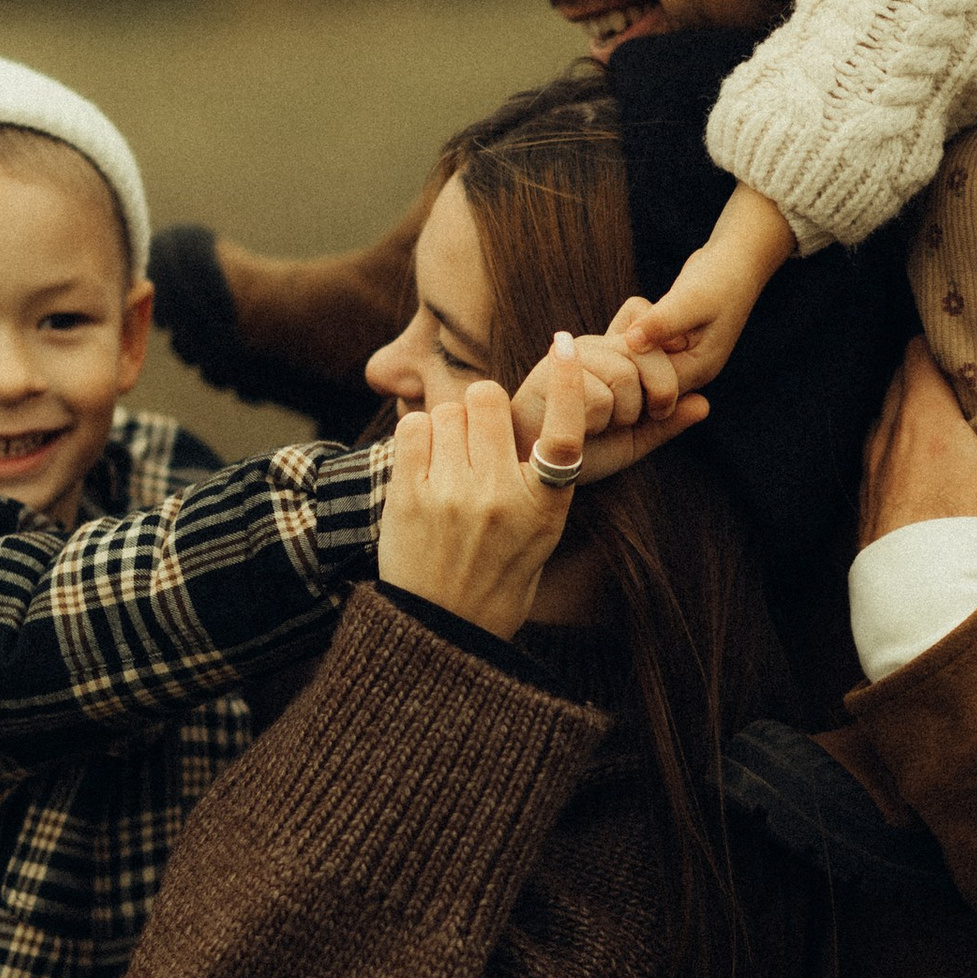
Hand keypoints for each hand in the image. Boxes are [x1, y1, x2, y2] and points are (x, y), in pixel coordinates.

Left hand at [379, 346, 594, 637]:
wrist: (443, 630)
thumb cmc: (498, 576)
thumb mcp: (541, 533)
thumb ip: (537, 479)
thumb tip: (526, 421)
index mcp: (544, 505)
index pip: (564, 434)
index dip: (567, 386)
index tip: (565, 347)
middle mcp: (501, 495)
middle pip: (488, 399)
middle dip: (483, 410)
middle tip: (479, 442)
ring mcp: (452, 494)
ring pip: (448, 409)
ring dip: (449, 427)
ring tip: (450, 465)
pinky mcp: (409, 496)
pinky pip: (414, 427)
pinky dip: (418, 437)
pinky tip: (425, 467)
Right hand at [507, 329, 706, 478]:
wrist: (534, 469)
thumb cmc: (582, 452)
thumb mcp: (635, 440)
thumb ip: (668, 422)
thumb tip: (705, 404)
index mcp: (618, 352)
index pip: (652, 328)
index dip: (665, 370)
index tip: (661, 406)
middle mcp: (596, 345)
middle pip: (648, 354)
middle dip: (652, 398)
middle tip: (630, 422)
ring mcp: (572, 355)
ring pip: (624, 376)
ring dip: (621, 415)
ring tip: (599, 426)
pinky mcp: (549, 372)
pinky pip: (598, 396)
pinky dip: (596, 424)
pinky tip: (577, 429)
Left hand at [618, 184, 798, 389]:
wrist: (734, 260)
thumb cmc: (718, 278)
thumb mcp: (690, 300)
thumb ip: (662, 322)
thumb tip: (631, 342)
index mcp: (699, 369)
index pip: (655, 389)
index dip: (630, 372)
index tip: (609, 347)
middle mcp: (691, 371)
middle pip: (647, 384)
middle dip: (626, 365)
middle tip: (605, 340)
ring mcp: (682, 358)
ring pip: (643, 369)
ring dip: (626, 352)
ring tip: (614, 329)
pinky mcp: (673, 344)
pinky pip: (645, 353)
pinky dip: (631, 340)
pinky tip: (625, 320)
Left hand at [858, 340, 976, 548]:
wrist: (920, 614)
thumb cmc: (968, 541)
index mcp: (921, 419)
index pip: (917, 352)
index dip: (939, 339)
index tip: (965, 339)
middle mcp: (887, 443)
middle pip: (900, 389)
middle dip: (930, 382)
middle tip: (967, 382)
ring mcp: (873, 483)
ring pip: (887, 435)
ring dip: (912, 429)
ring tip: (950, 433)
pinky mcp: (868, 522)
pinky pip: (881, 479)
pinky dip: (902, 473)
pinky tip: (930, 490)